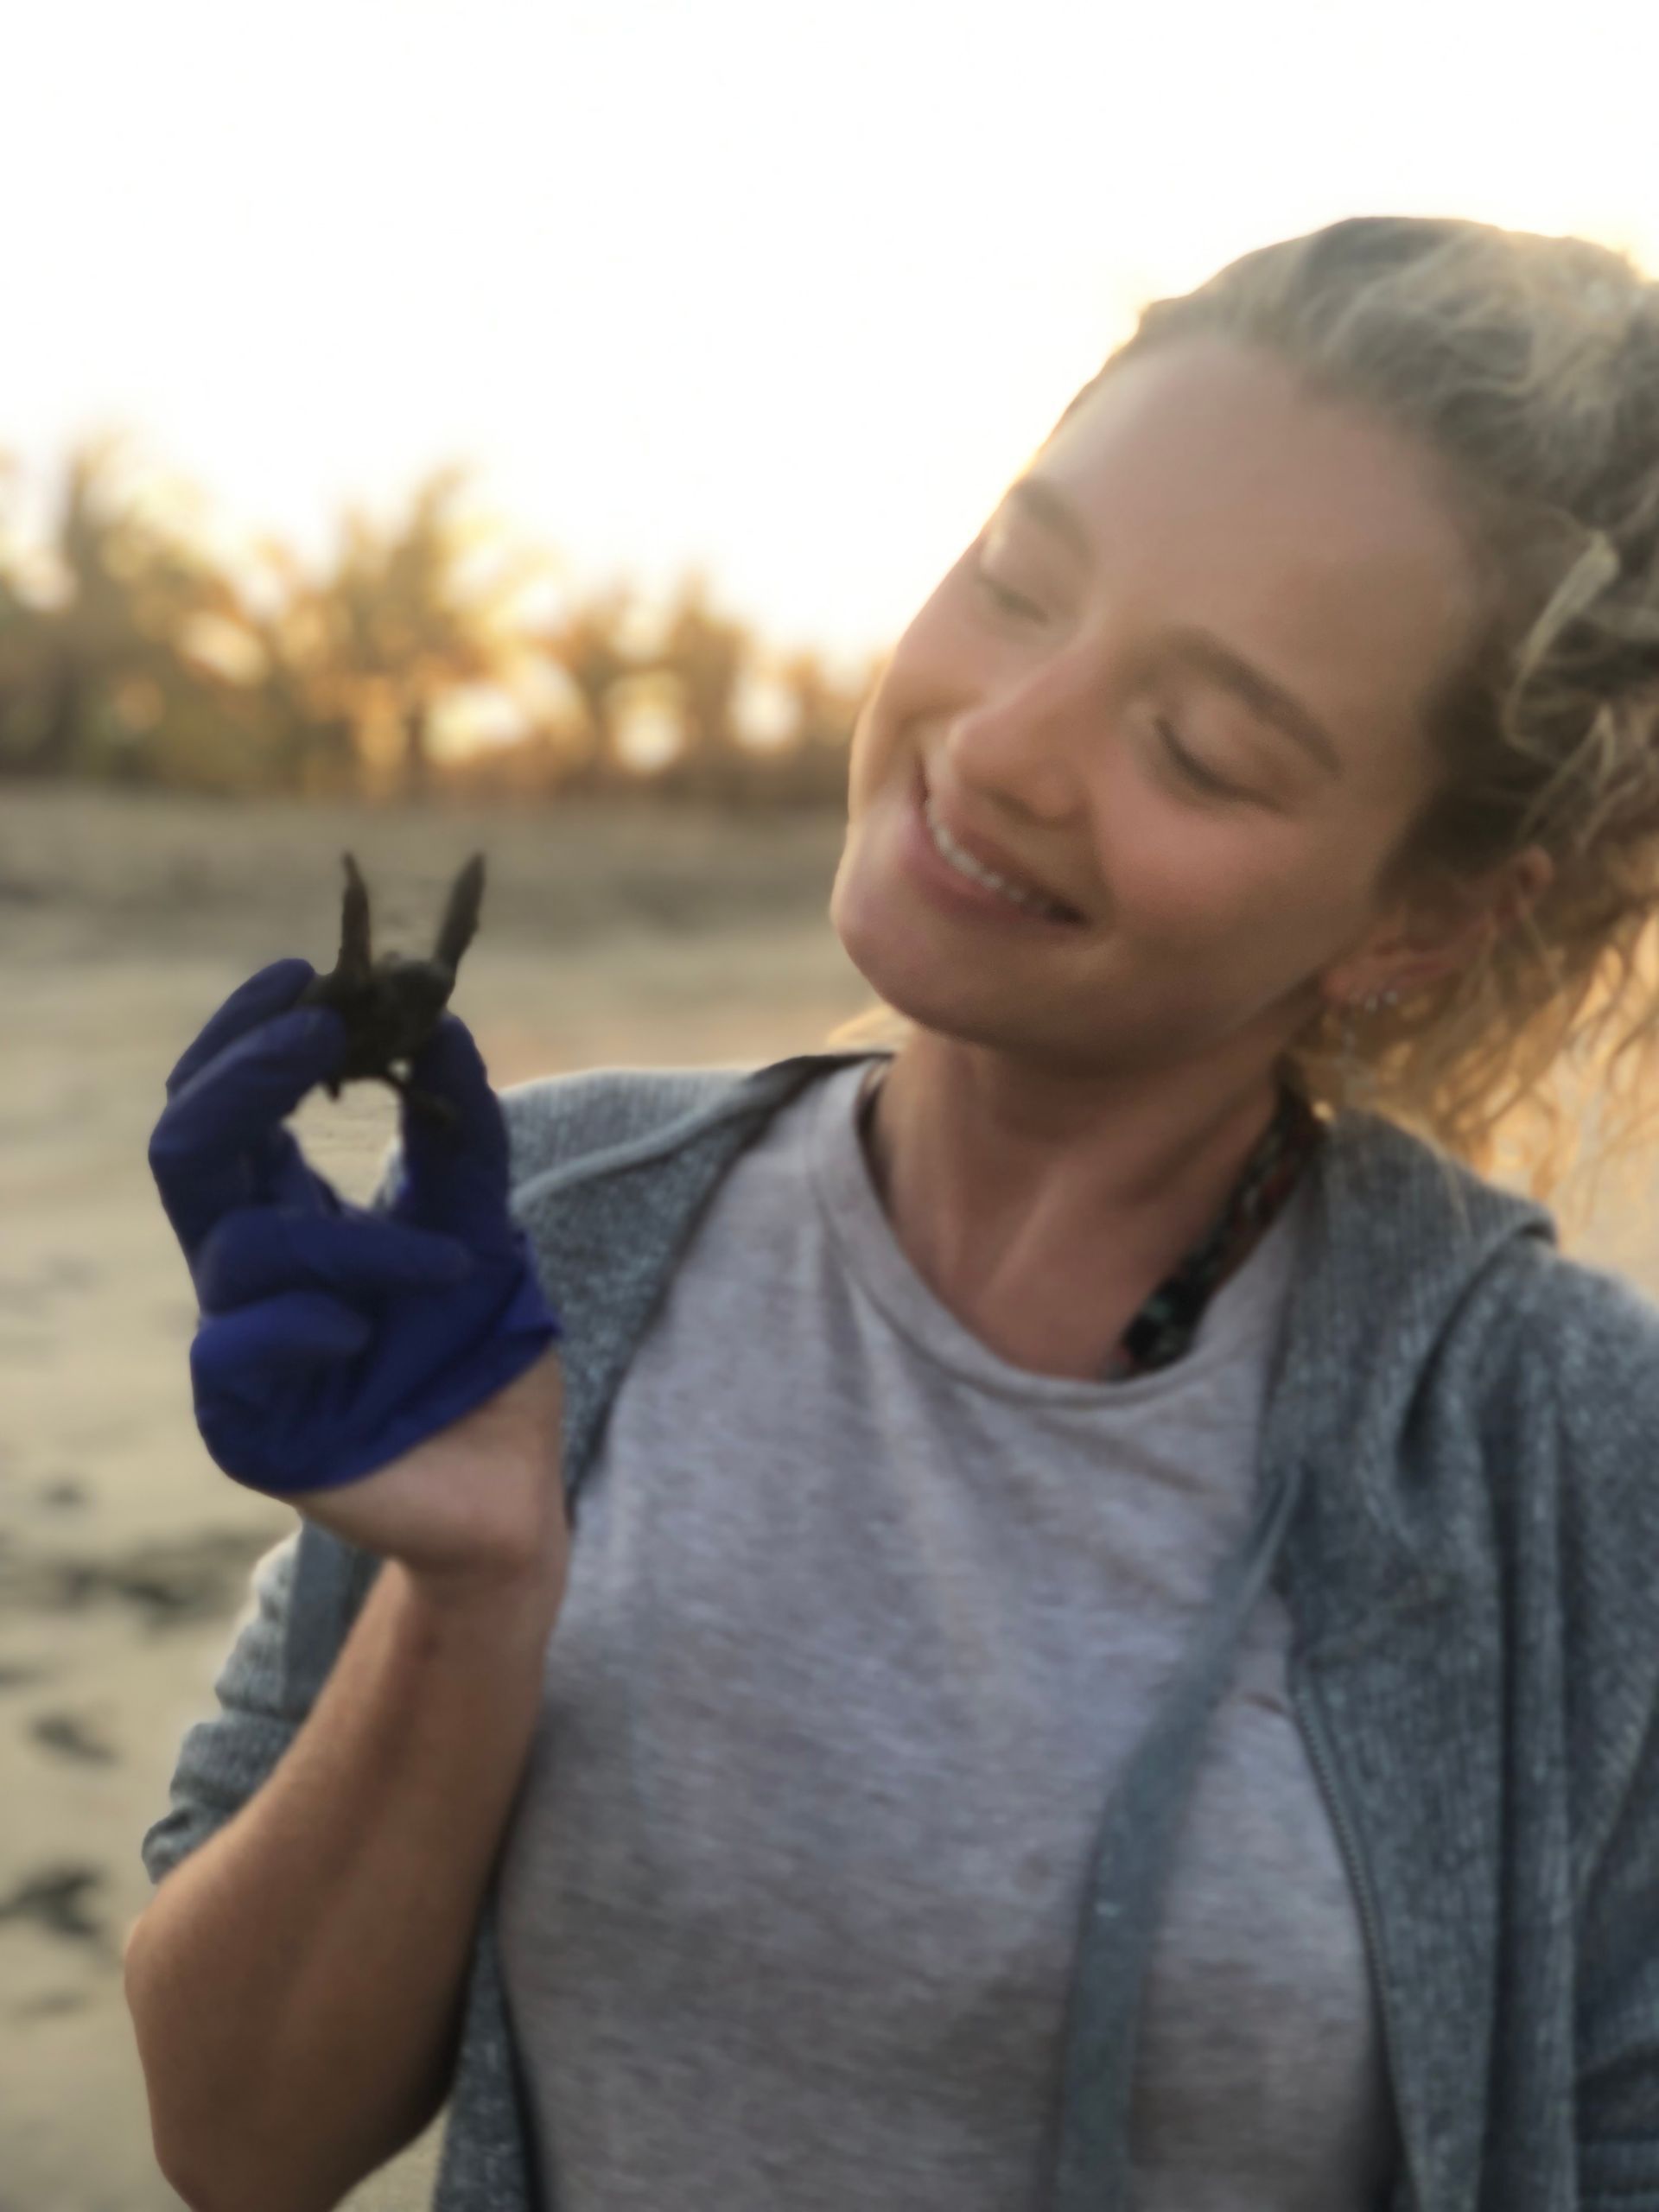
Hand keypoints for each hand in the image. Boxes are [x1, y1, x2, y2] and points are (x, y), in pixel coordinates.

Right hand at [148, 960, 564, 1576]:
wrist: (513, 1481)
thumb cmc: (479, 1350)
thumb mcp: (484, 1221)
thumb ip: (463, 1128)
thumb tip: (444, 1016)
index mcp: (283, 1211)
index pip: (221, 1104)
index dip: (244, 1033)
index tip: (309, 973)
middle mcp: (245, 1270)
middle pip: (183, 1149)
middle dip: (243, 1073)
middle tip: (323, 1026)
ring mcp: (237, 1348)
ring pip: (242, 1245)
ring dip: (357, 1239)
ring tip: (453, 1261)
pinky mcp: (245, 1428)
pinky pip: (234, 1350)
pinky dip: (308, 1320)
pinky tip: (360, 1329)